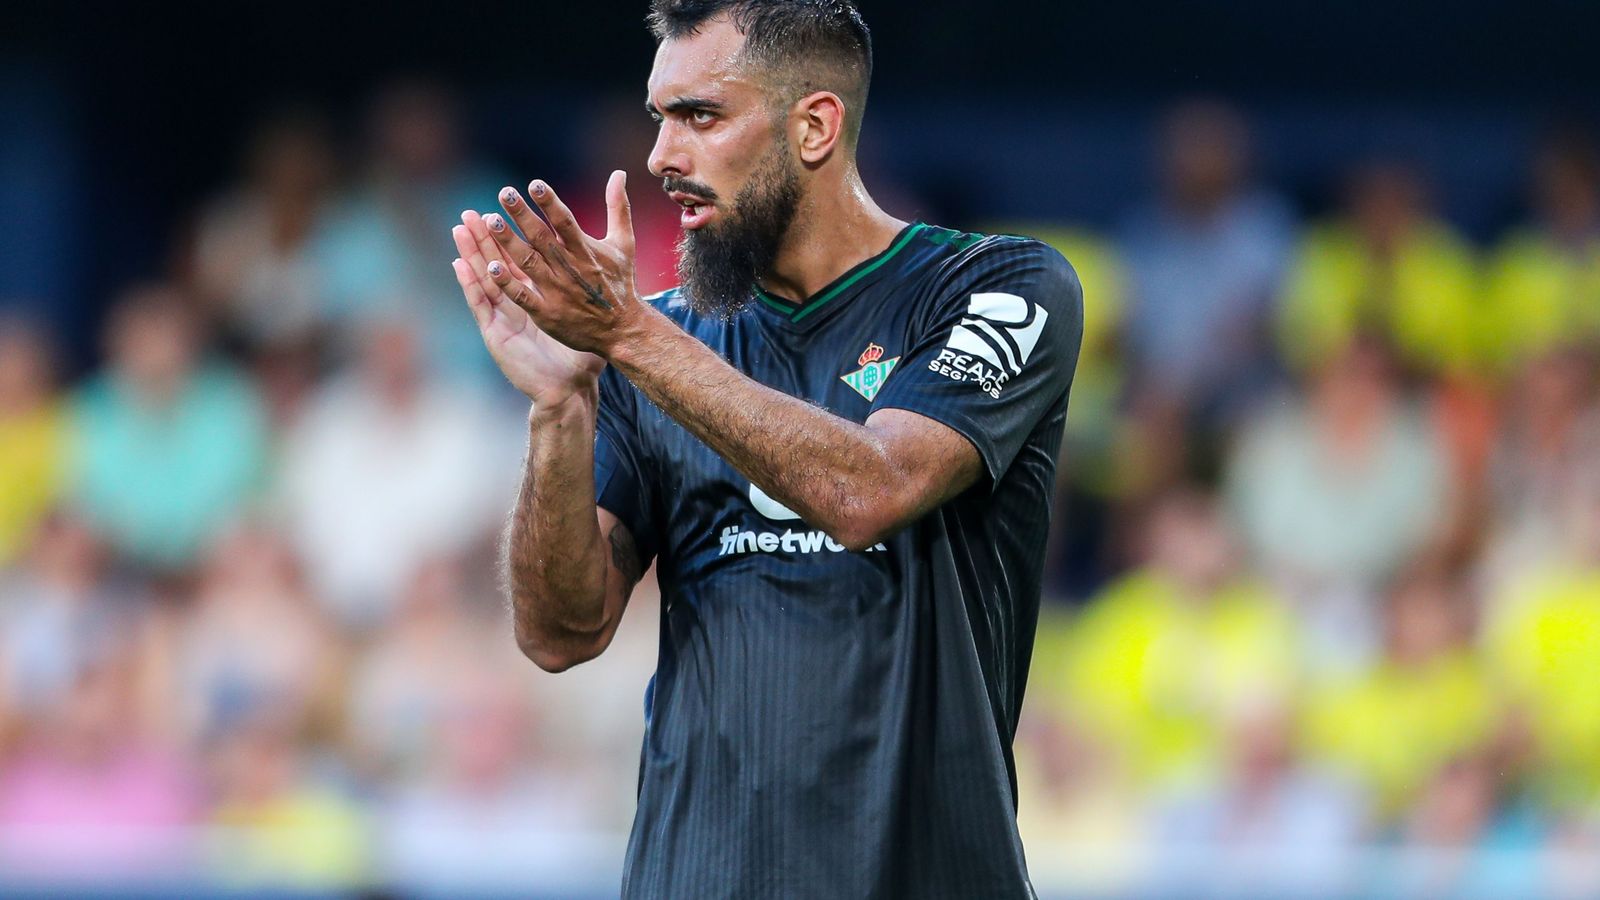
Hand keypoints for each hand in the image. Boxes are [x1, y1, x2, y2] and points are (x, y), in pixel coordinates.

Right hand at [451, 211, 603, 406]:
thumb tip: (608, 272)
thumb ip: (592, 295)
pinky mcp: (495, 334)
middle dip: (484, 238)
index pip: (520, 262)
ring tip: (460, 227)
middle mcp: (516, 305)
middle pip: (496, 264)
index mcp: (537, 299)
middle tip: (472, 211)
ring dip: (471, 253)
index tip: (503, 210)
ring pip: (484, 279)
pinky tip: (459, 263)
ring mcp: (503, 318)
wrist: (568, 390)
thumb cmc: (580, 360)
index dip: (510, 237)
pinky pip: (481, 304)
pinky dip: (470, 283)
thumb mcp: (588, 321)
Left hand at [467, 171, 644, 358]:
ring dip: (508, 242)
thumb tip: (618, 174)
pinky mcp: (547, 313)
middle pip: (542, 238)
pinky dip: (507, 282)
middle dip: (522, 215)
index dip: (550, 202)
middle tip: (504, 194)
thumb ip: (618, 207)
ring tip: (490, 221)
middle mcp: (570, 268)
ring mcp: (557, 291)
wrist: (622, 330)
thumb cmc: (620, 283)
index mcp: (586, 250)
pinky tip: (489, 267)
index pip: (565, 221)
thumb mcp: (624, 243)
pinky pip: (523, 296)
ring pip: (528, 263)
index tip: (534, 184)